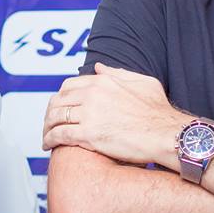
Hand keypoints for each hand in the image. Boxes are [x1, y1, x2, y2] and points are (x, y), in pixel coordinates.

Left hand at [42, 63, 183, 164]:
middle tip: (49, 122)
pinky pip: (60, 134)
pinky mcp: (88, 135)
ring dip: (46, 126)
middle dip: (50, 112)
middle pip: (58, 100)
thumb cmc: (159, 112)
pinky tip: (48, 145)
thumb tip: (99, 67)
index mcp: (103, 81)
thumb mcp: (143, 82)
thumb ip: (118, 73)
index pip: (69, 85)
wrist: (168, 135)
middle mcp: (93, 94)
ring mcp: (89, 114)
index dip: (61, 97)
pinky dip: (49, 139)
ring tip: (45, 135)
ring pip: (55, 117)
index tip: (59, 106)